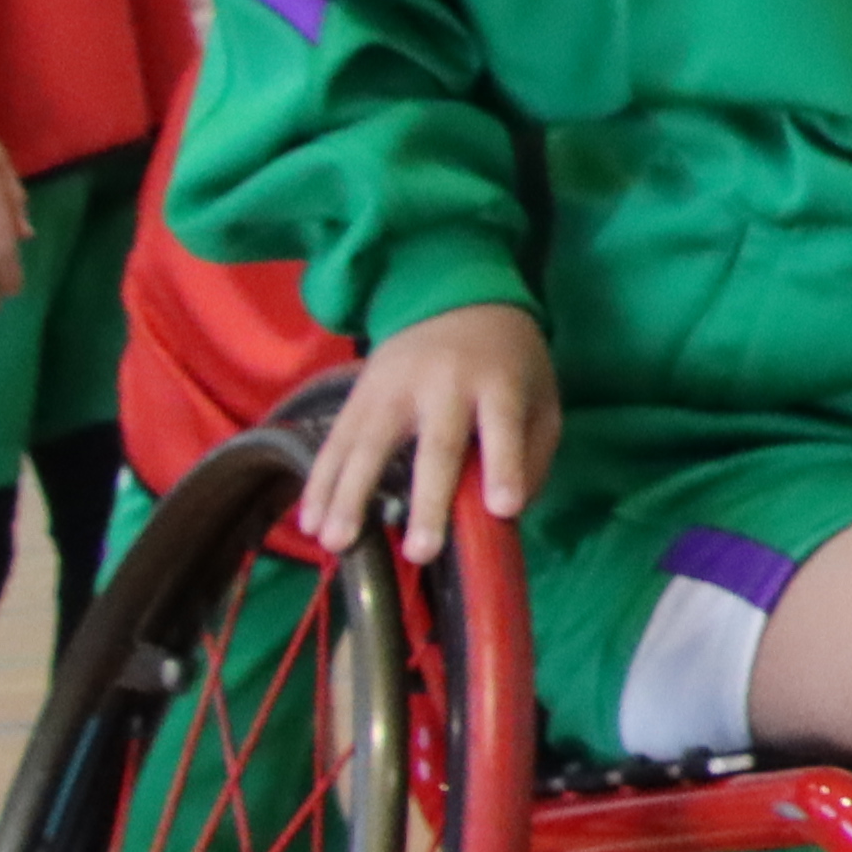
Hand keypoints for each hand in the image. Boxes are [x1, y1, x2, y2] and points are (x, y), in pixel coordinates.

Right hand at [299, 302, 557, 548]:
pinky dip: (321, 483)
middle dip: (428, 500)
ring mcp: (395, 386)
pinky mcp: (360, 394)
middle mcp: (445, 383)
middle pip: (436, 444)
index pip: (503, 426)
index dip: (504, 465)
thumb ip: (533, 453)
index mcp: (497, 382)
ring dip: (351, 497)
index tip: (503, 508)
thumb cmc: (507, 365)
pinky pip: (336, 442)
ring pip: (370, 443)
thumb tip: (506, 515)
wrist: (457, 298)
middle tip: (421, 553)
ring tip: (338, 544)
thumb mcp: (540, 397)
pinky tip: (311, 521)